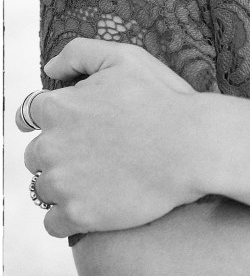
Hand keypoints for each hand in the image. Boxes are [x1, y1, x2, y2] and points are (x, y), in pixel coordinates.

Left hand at [23, 38, 202, 238]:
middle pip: (35, 154)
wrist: (192, 147)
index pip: (31, 114)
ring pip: (43, 188)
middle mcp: (51, 146)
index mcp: (58, 107)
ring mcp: (62, 184)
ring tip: (100, 177)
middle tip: (96, 151)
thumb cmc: (162, 99)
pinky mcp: (78, 216)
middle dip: (59, 151)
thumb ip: (79, 53)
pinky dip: (68, 217)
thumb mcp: (124, 57)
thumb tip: (49, 69)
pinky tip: (94, 203)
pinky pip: (53, 223)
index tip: (79, 124)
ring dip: (63, 184)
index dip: (56, 117)